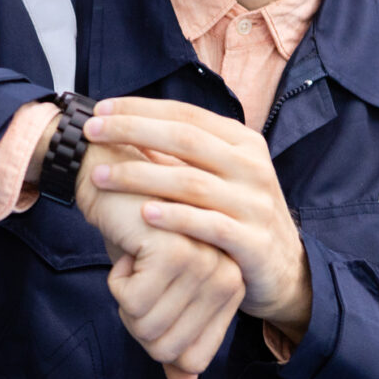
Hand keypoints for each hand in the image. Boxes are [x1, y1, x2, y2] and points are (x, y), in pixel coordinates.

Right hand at [74, 144, 246, 378]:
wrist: (112, 175)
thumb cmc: (134, 232)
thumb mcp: (155, 291)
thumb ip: (173, 337)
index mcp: (230, 289)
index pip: (189, 358)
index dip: (153, 336)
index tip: (150, 292)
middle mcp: (227, 278)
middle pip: (165, 348)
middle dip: (134, 318)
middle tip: (136, 272)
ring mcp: (207, 265)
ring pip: (147, 328)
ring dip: (124, 298)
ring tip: (136, 254)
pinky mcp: (179, 251)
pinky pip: (133, 303)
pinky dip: (118, 279)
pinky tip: (129, 242)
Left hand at [84, 97, 311, 342]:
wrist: (286, 269)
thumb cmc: (237, 214)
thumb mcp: (220, 175)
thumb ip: (184, 153)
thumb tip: (123, 124)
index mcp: (242, 142)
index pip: (185, 114)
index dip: (140, 109)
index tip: (100, 110)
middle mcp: (251, 166)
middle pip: (184, 139)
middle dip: (132, 131)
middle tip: (92, 133)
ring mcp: (255, 204)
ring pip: (191, 182)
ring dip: (141, 177)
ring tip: (102, 177)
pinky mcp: (253, 242)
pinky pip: (210, 225)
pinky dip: (176, 218)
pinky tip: (144, 214)